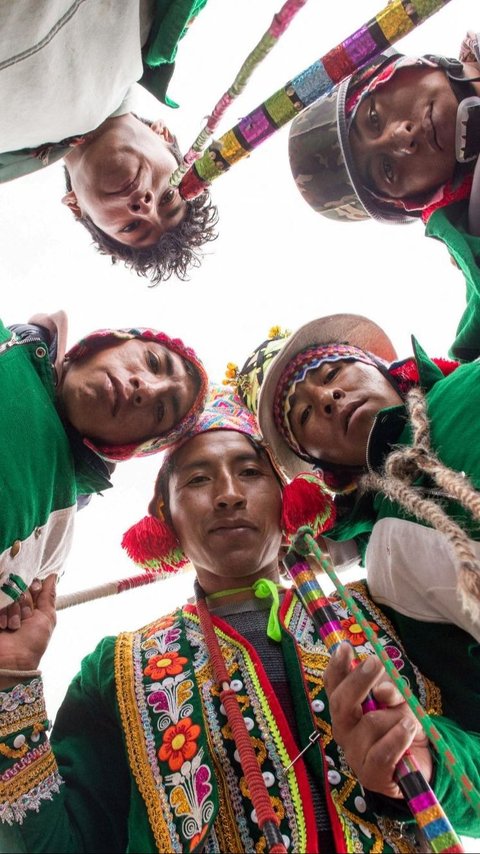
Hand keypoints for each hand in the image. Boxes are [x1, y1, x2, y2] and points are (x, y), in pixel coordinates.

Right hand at [0, 575, 56, 689]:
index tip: (35, 599)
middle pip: (21, 587)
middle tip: (25, 618)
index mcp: (33, 604)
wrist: (13, 660)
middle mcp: (18, 604)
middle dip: (24, 603)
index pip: (33, 583)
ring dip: (13, 611)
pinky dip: (2, 614)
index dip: (34, 588)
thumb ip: (49, 595)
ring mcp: (5, 607)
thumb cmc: (33, 642)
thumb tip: (54, 575)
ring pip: (9, 594)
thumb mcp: (47, 618)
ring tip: (14, 626)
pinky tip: (4, 626)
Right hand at [324, 643, 431, 798]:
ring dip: (397, 716)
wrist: (417, 766)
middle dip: (358, 680)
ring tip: (409, 721)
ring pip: (371, 724)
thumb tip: (383, 691)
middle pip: (341, 702)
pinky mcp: (370, 775)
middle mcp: (343, 729)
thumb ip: (391, 691)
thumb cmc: (401, 727)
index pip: (333, 684)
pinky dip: (399, 738)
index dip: (337, 666)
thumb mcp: (400, 702)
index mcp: (345, 708)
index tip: (345, 647)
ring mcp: (354, 753)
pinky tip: (408, 730)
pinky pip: (383, 752)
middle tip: (375, 662)